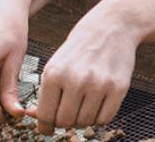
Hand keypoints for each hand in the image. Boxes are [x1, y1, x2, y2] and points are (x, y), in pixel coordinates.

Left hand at [28, 0, 136, 133]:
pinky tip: (98, 104)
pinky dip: (100, 117)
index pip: (45, 115)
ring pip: (85, 122)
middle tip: (70, 111)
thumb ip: (46, 93)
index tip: (48, 127)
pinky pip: (105, 118)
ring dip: (84, 118)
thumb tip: (35, 118)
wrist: (112, 26)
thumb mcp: (56, 64)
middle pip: (65, 122)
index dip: (45, 125)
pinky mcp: (119, 87)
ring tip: (85, 103)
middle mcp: (76, 79)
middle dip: (66, 121)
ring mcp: (99, 84)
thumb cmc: (81, 47)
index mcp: (54, 74)